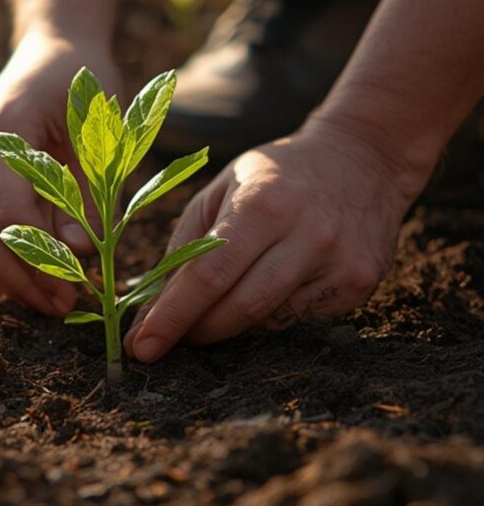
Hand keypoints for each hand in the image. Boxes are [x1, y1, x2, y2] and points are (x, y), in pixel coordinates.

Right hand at [0, 32, 121, 315]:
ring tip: (56, 303)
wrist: (56, 49)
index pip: (9, 213)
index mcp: (0, 136)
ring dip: (13, 277)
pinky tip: (41, 281)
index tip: (78, 286)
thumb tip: (78, 253)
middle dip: (21, 280)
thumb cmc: (85, 85)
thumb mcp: (99, 133)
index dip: (41, 257)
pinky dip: (9, 259)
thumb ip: (88, 191)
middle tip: (63, 308)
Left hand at [124, 119, 425, 361]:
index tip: (142, 347)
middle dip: (198, 332)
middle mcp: (306, 234)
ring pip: (271, 323)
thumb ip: (184, 246)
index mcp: (263, 204)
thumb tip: (149, 310)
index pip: (208, 275)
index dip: (172, 316)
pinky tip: (266, 294)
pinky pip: (301, 322)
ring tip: (215, 312)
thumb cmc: (275, 176)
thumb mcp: (222, 189)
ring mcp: (339, 263)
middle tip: (171, 339)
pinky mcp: (360, 284)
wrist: (362, 158)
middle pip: (241, 308)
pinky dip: (270, 320)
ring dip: (233, 329)